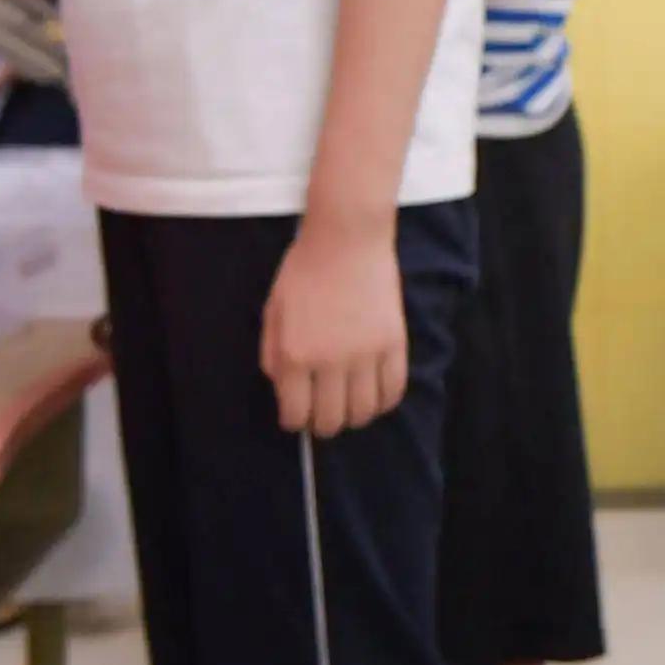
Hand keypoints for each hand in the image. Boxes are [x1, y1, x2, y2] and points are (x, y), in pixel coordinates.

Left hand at [261, 219, 407, 434]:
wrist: (346, 240)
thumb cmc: (303, 271)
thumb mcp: (272, 311)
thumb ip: (271, 353)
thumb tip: (282, 387)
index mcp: (294, 354)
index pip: (296, 414)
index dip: (295, 422)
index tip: (298, 416)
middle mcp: (329, 361)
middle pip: (331, 420)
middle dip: (323, 425)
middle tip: (323, 414)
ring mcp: (365, 355)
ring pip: (363, 412)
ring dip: (353, 417)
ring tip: (349, 406)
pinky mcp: (393, 345)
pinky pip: (393, 391)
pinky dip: (383, 402)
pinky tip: (374, 396)